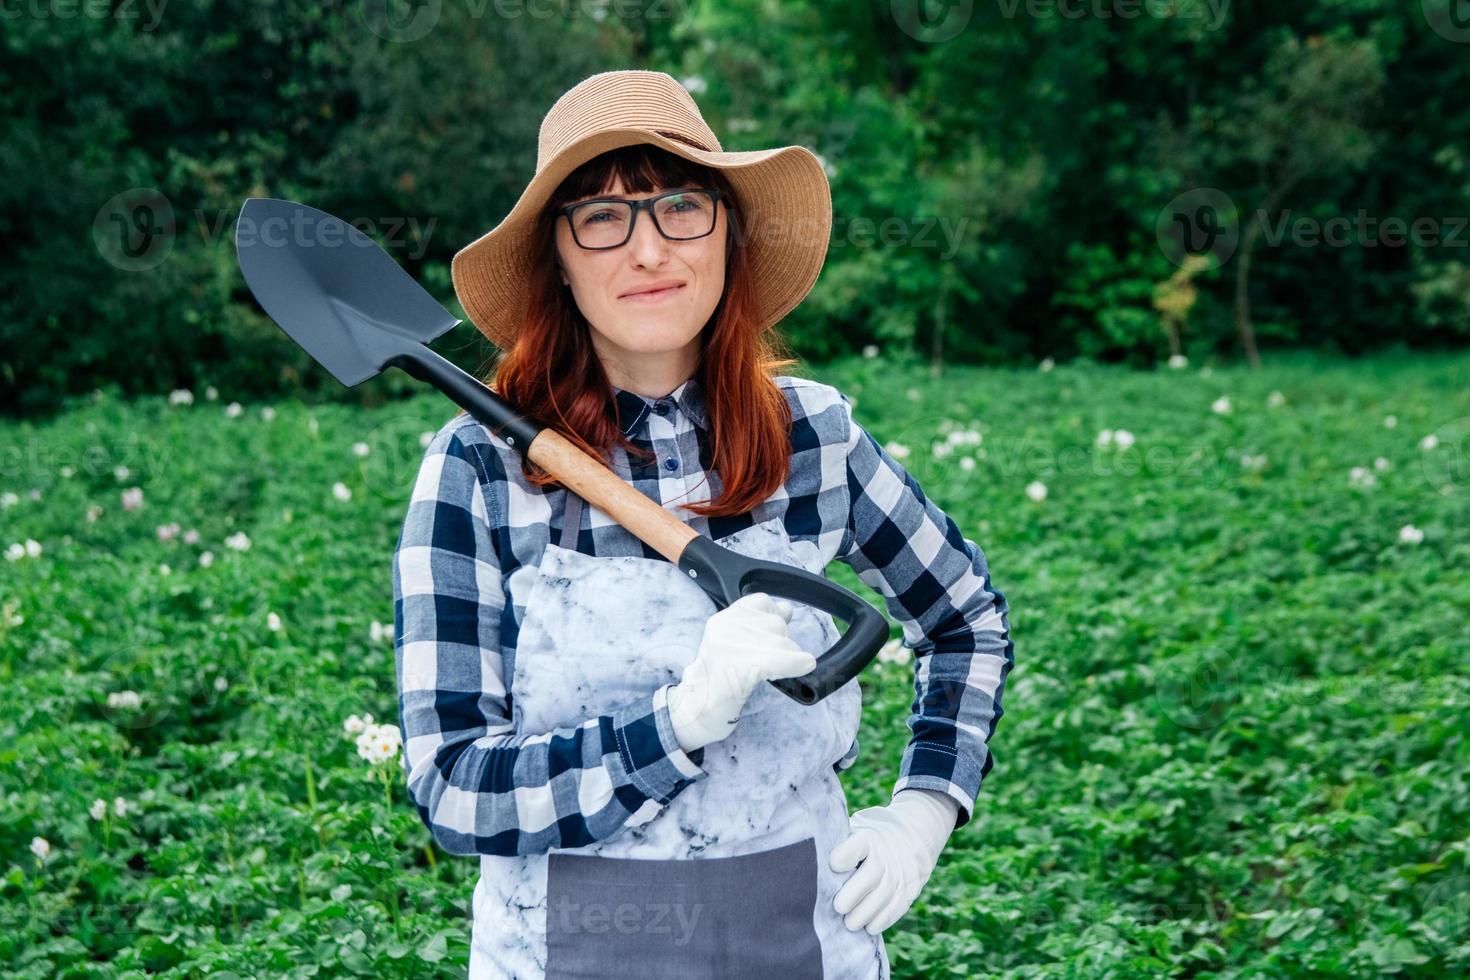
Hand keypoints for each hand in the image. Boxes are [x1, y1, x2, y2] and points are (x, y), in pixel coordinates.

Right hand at [667, 592, 814, 752]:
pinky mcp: (748, 665)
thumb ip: (757, 625)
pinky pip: (786, 659)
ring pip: (784, 642)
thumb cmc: (718, 679)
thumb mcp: (731, 643)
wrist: (697, 708)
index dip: (774, 616)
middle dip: (781, 643)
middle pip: (776, 624)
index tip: (772, 636)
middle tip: (765, 662)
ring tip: (769, 673)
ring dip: (787, 658)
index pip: (761, 601)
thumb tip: (788, 609)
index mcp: (724, 619)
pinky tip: (804, 666)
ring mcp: (737, 646)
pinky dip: (798, 663)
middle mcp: (729, 627)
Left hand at [828, 788, 958, 934]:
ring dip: (865, 914)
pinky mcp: (908, 890)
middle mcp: (886, 856)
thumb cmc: (869, 840)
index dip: (845, 855)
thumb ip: (838, 846)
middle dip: (853, 894)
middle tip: (838, 907)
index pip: (858, 846)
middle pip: (871, 875)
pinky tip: (868, 927)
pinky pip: (896, 908)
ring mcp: (900, 874)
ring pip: (883, 896)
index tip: (833, 865)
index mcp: (868, 838)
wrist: (913, 837)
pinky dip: (882, 920)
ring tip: (849, 923)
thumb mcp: (857, 832)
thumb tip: (809, 861)